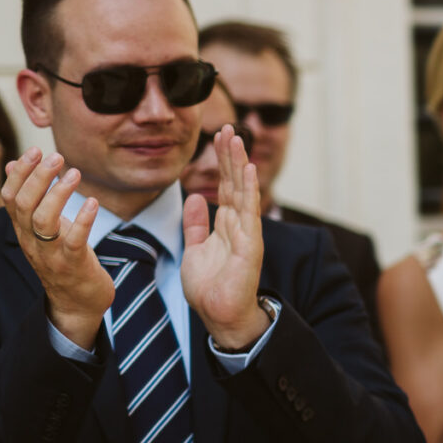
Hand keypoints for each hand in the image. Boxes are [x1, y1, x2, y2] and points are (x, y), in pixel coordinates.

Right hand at [1, 148, 108, 349]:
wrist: (77, 304)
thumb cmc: (63, 259)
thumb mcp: (44, 227)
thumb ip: (32, 198)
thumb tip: (15, 164)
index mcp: (23, 230)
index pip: (10, 197)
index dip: (20, 173)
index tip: (35, 150)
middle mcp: (32, 241)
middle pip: (24, 205)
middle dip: (38, 177)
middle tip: (56, 156)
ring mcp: (51, 255)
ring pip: (44, 220)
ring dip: (58, 194)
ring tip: (75, 174)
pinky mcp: (73, 266)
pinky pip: (74, 241)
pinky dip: (83, 220)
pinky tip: (92, 202)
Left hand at [182, 126, 269, 349]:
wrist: (220, 316)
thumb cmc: (209, 288)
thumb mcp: (195, 249)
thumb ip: (195, 224)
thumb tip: (193, 199)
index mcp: (226, 225)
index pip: (225, 186)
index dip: (222, 162)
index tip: (218, 137)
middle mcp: (239, 225)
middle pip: (235, 183)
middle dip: (231, 155)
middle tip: (227, 126)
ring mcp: (247, 234)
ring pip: (243, 191)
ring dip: (240, 164)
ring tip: (236, 139)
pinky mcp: (250, 245)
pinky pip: (249, 213)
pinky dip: (249, 191)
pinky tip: (248, 171)